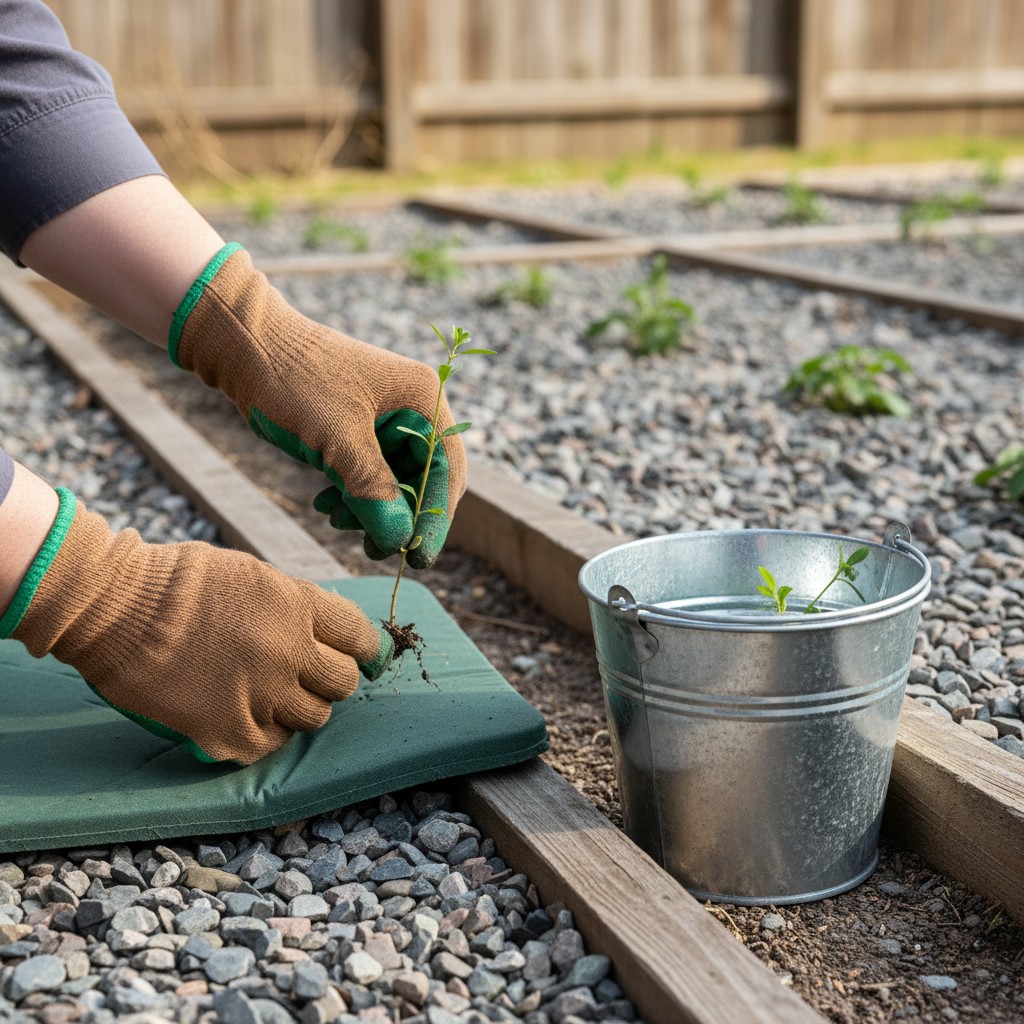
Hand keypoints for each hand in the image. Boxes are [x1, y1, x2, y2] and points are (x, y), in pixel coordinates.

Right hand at [7, 489, 392, 764]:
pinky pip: (271, 745)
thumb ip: (293, 605)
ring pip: (315, 717)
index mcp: (297, 604)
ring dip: (299, 709)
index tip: (357, 655)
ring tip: (274, 698)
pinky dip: (264, 735)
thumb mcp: (252, 575)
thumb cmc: (177, 581)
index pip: (360, 636)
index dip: (363, 648)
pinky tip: (247, 719)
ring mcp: (260, 692)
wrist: (114, 606)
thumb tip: (324, 631)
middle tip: (307, 676)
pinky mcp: (227, 729)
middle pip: (344, 682)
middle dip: (330, 679)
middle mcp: (288, 650)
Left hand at [170, 245, 467, 567]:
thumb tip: (401, 541)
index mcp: (423, 398)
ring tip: (336, 524)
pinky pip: (370, 469)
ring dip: (372, 507)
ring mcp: (387, 414)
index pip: (447, 468)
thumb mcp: (336, 439)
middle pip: (425, 476)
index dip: (436, 517)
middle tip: (376, 551)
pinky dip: (353, 492)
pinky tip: (325, 506)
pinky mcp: (359, 423)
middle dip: (400, 516)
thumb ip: (372, 490)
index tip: (418, 557)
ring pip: (395, 477)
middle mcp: (413, 405)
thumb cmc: (293, 379)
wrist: (242, 342)